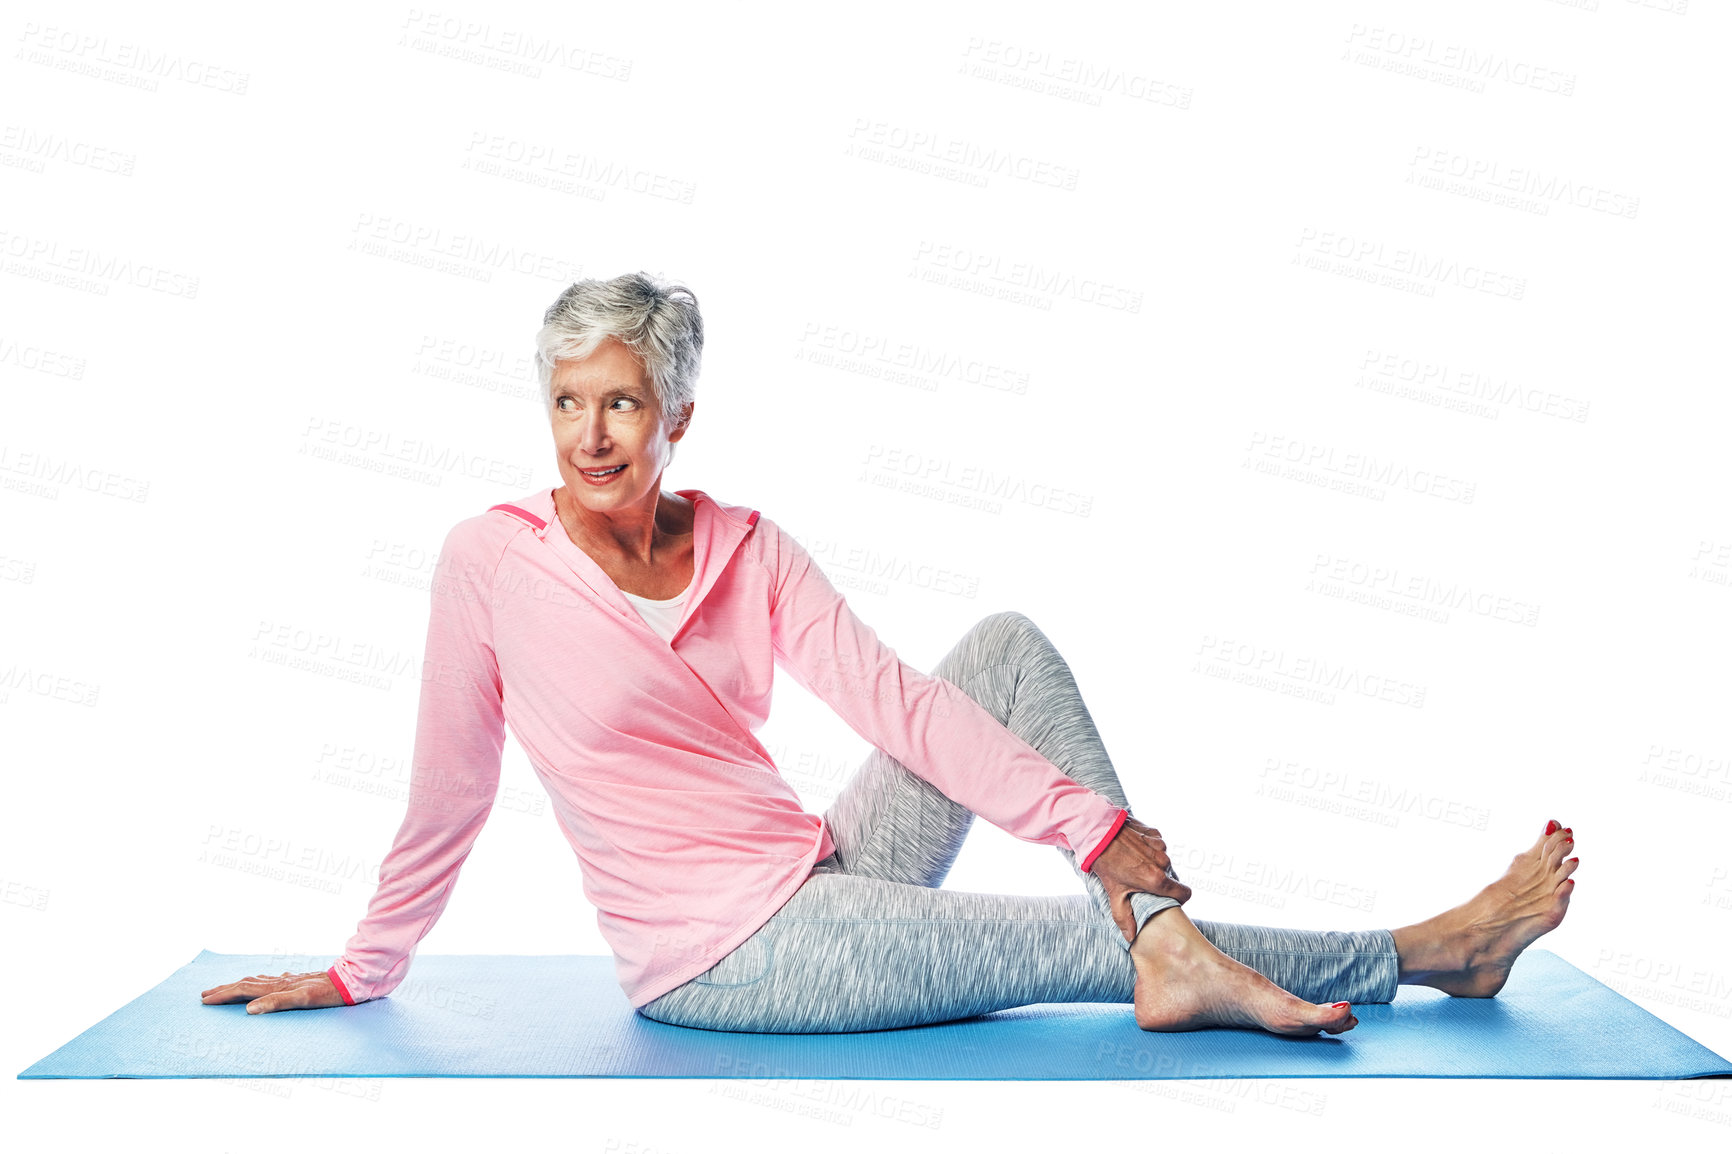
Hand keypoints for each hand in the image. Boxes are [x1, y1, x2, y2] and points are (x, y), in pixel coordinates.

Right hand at [200, 970, 347, 1013]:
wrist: (350, 981)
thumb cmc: (328, 993)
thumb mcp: (303, 1000)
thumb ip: (277, 1002)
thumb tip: (249, 1009)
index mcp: (277, 986)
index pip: (244, 990)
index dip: (224, 995)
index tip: (205, 1000)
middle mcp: (280, 980)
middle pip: (246, 983)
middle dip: (225, 989)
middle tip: (205, 994)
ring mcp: (289, 980)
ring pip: (257, 980)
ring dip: (239, 984)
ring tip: (226, 987)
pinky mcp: (298, 981)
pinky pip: (271, 981)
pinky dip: (259, 983)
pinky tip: (264, 983)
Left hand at [1090, 815, 1192, 941]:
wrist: (1097, 833)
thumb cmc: (1107, 864)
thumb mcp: (1114, 894)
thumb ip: (1125, 918)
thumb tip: (1131, 937)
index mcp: (1156, 880)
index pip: (1185, 893)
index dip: (1179, 898)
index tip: (1168, 898)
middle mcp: (1162, 862)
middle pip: (1170, 876)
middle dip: (1158, 879)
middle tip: (1140, 879)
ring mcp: (1159, 845)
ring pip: (1163, 860)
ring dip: (1153, 862)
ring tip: (1133, 862)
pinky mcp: (1154, 832)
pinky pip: (1157, 844)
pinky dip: (1149, 847)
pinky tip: (1133, 848)